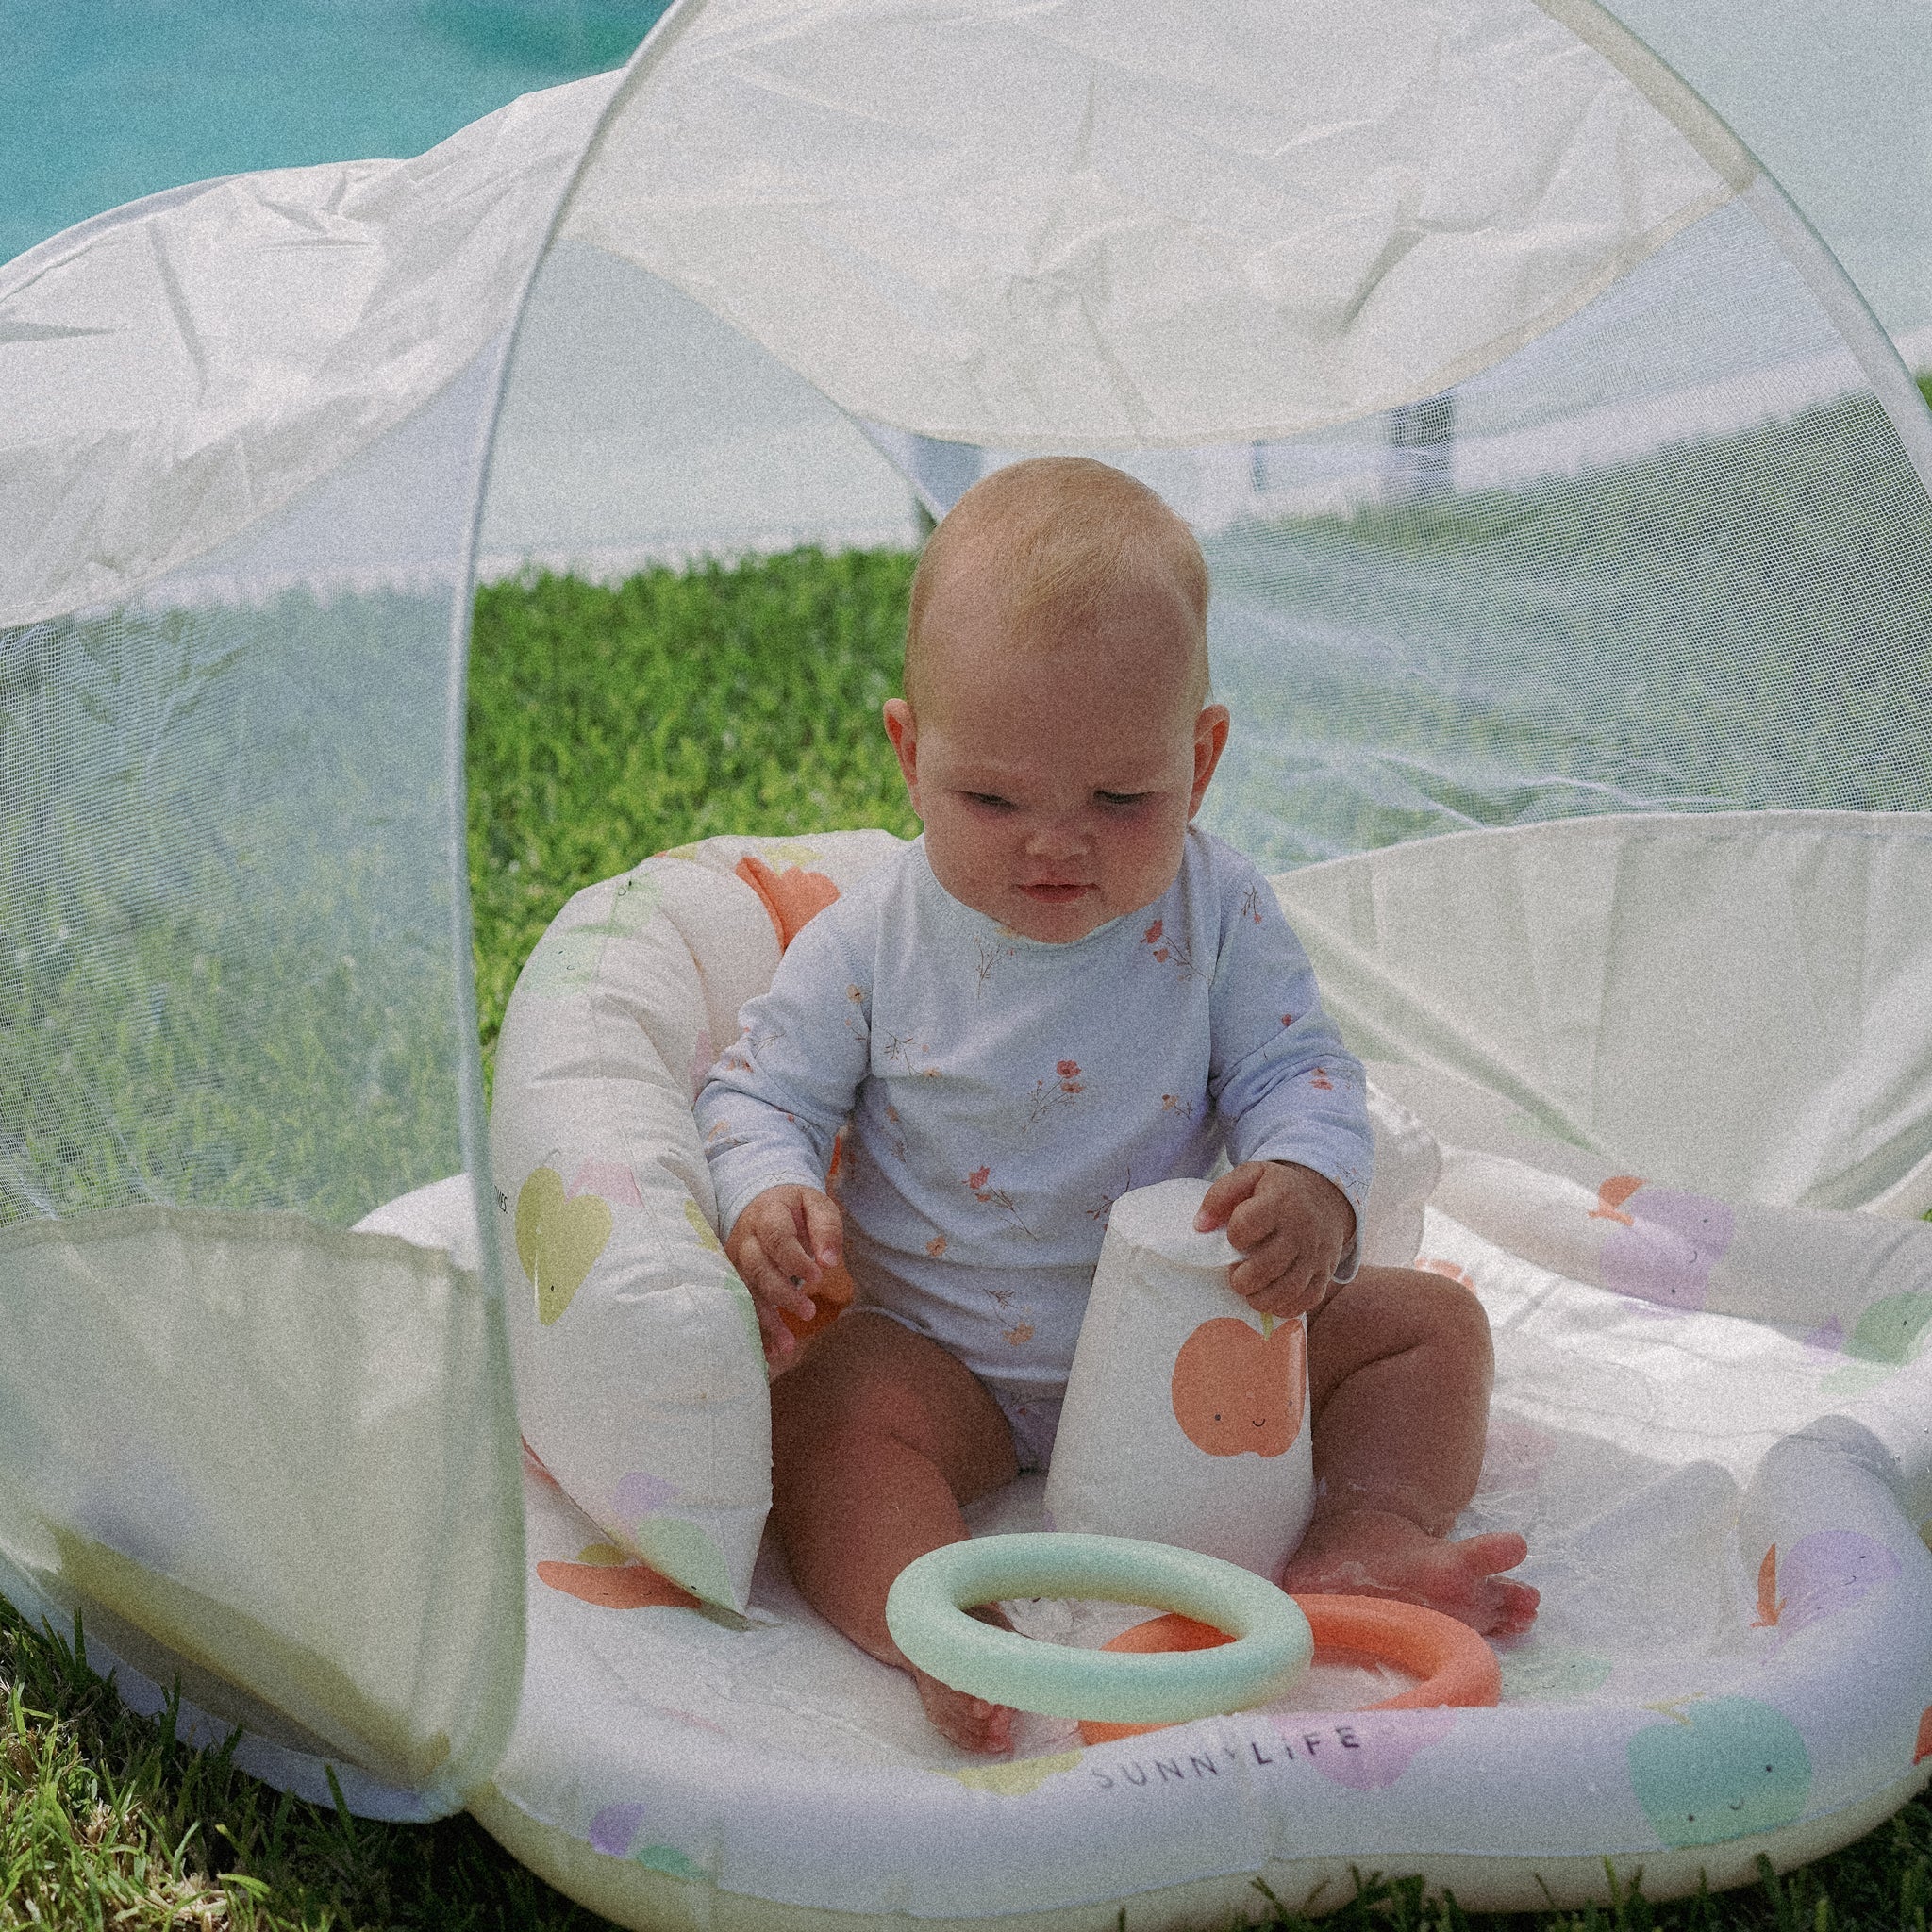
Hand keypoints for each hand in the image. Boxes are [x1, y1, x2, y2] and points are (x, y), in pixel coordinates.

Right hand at [725, 1184, 844, 1368]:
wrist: (761, 1203)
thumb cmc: (795, 1207)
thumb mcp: (816, 1204)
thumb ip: (826, 1228)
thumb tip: (829, 1262)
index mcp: (767, 1215)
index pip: (777, 1238)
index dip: (795, 1259)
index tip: (819, 1276)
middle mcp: (746, 1239)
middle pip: (758, 1269)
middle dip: (782, 1294)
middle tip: (809, 1312)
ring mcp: (735, 1261)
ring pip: (746, 1292)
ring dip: (765, 1320)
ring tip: (787, 1346)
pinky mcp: (733, 1279)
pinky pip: (741, 1306)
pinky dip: (754, 1330)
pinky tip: (770, 1352)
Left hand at [1193, 1161, 1354, 1319]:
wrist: (1325, 1196)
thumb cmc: (1278, 1189)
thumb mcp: (1250, 1176)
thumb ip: (1220, 1195)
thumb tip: (1200, 1226)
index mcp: (1279, 1201)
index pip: (1246, 1225)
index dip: (1234, 1237)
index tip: (1234, 1239)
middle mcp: (1301, 1229)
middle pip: (1266, 1266)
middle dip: (1241, 1279)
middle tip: (1236, 1274)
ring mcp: (1316, 1253)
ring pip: (1287, 1289)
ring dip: (1260, 1299)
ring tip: (1249, 1289)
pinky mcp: (1325, 1272)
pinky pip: (1307, 1300)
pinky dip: (1284, 1307)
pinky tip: (1271, 1298)